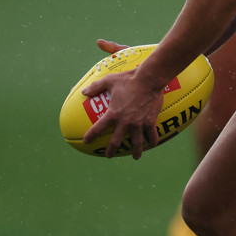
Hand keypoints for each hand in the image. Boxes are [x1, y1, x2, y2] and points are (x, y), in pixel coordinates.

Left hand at [81, 41, 163, 159]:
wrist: (149, 79)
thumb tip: (83, 91)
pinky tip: (152, 144)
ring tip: (136, 156)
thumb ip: (96, 86)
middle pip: (116, 141)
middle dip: (111, 150)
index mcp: (113, 113)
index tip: (86, 141)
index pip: (98, 128)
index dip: (91, 135)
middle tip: (109, 155)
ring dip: (135, 151)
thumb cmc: (129, 79)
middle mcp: (125, 121)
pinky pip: (152, 134)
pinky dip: (152, 141)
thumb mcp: (110, 80)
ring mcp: (138, 123)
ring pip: (136, 142)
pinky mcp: (150, 121)